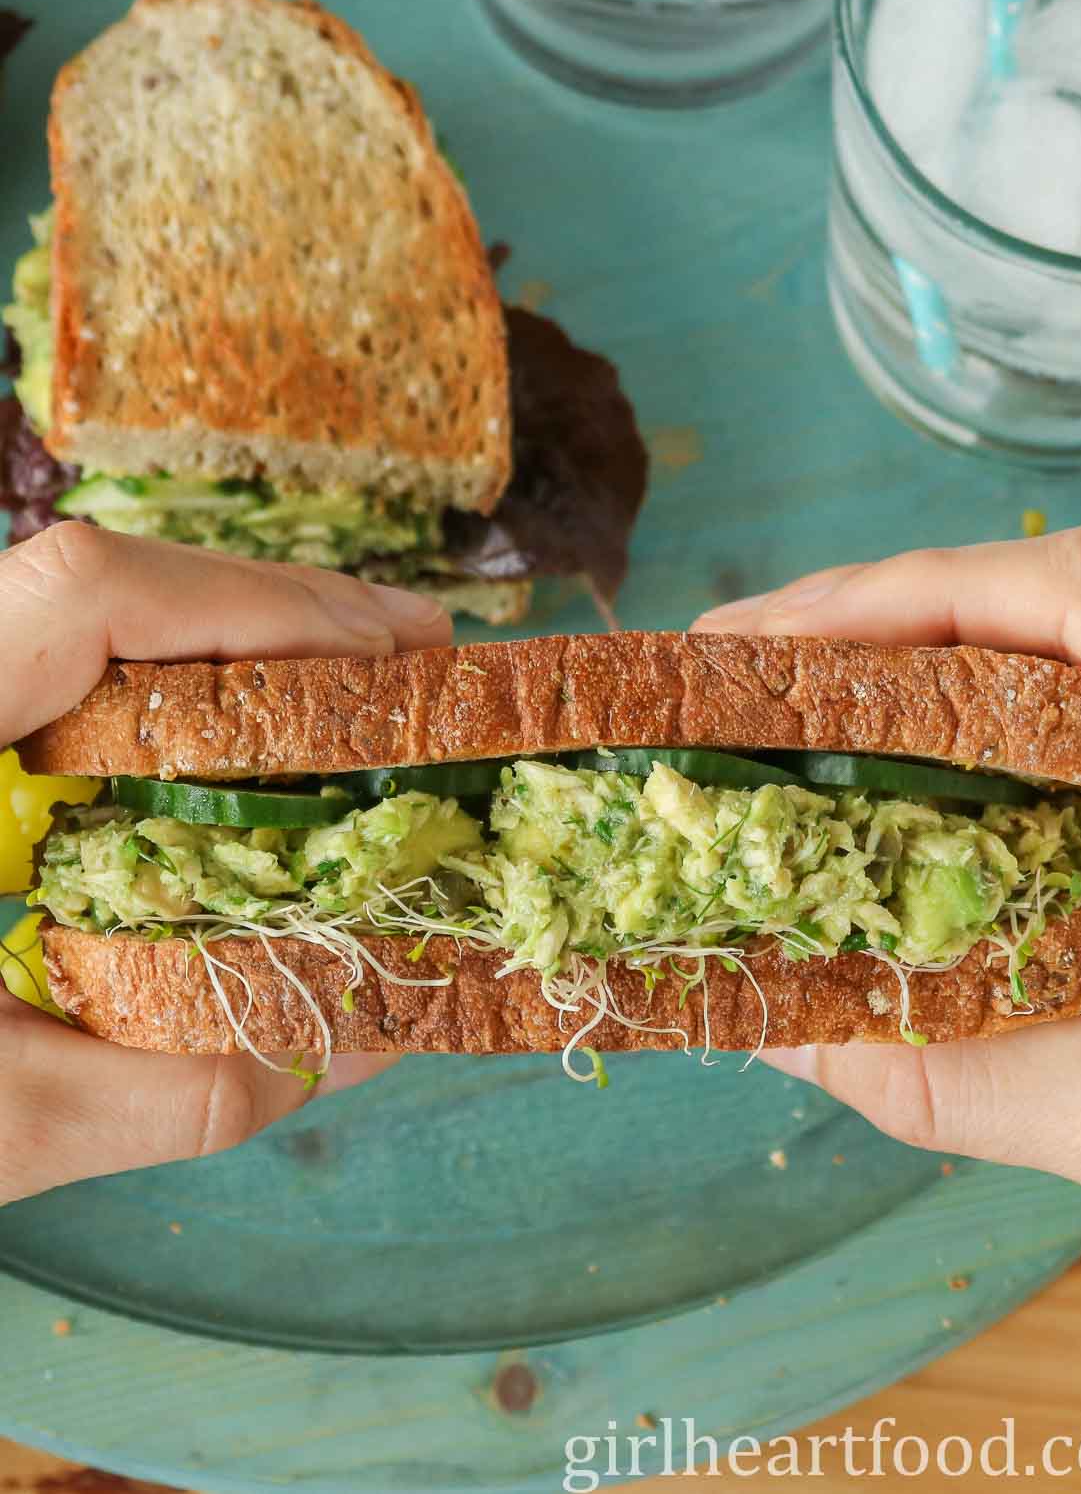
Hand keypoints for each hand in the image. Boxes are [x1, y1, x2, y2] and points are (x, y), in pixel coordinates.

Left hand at [0, 523, 450, 1204]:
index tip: (390, 654)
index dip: (258, 606)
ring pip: (96, 624)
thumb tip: (361, 1039)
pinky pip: (72, 683)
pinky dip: (177, 699)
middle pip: (114, 585)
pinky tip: (249, 748)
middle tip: (418, 668)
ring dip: (236, 650)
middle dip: (279, 620)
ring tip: (362, 696)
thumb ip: (173, 1085)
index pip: (88, 595)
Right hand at [694, 528, 1080, 1246]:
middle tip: (744, 664)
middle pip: (1054, 600)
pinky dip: (966, 717)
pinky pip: (1076, 716)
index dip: (920, 592)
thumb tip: (769, 1032)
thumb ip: (952, 1081)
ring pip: (1063, 650)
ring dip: (919, 656)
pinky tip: (892, 762)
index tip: (784, 642)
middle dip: (885, 615)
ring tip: (790, 697)